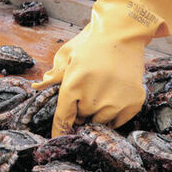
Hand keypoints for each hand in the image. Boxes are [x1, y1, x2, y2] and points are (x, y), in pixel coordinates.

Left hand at [35, 20, 145, 135]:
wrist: (122, 33)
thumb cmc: (91, 43)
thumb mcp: (67, 55)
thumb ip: (55, 74)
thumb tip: (38, 86)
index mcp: (74, 85)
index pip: (63, 117)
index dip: (59, 129)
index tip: (57, 138)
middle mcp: (95, 97)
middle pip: (82, 120)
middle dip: (79, 112)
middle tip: (84, 96)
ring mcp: (116, 101)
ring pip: (100, 122)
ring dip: (96, 114)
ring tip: (98, 94)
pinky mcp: (134, 102)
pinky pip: (118, 121)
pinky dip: (113, 115)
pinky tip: (112, 98)